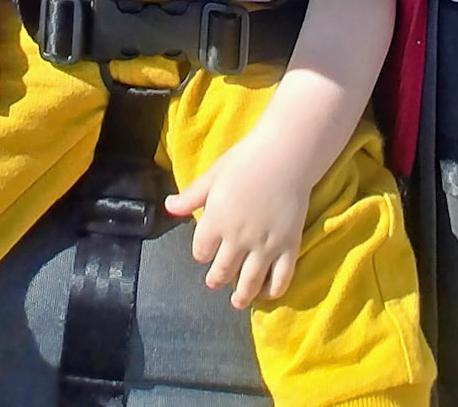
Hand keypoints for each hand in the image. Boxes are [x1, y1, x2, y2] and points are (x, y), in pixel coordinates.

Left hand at [165, 131, 310, 308]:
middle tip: (214, 282)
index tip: (204, 253)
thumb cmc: (245, 161)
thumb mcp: (212, 175)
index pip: (202, 250)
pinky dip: (273, 291)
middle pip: (223, 271)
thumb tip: (168, 208)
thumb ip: (190, 197)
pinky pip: (281, 279)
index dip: (201, 253)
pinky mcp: (288, 247)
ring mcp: (265, 246)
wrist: (284, 156)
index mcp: (217, 221)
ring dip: (242, 295)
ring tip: (237, 301)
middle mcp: (239, 239)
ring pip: (250, 282)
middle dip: (216, 279)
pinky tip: (267, 293)